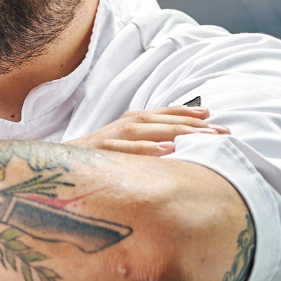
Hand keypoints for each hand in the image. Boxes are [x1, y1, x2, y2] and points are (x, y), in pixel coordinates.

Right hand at [67, 105, 227, 156]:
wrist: (58, 165)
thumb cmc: (99, 159)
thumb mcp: (128, 148)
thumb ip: (151, 145)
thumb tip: (181, 150)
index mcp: (134, 122)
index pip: (168, 115)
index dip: (192, 116)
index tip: (217, 122)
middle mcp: (126, 125)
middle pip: (165, 122)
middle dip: (195, 126)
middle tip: (222, 133)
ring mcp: (113, 137)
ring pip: (150, 131)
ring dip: (177, 131)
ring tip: (201, 136)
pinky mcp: (102, 152)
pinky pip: (127, 149)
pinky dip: (146, 148)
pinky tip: (166, 151)